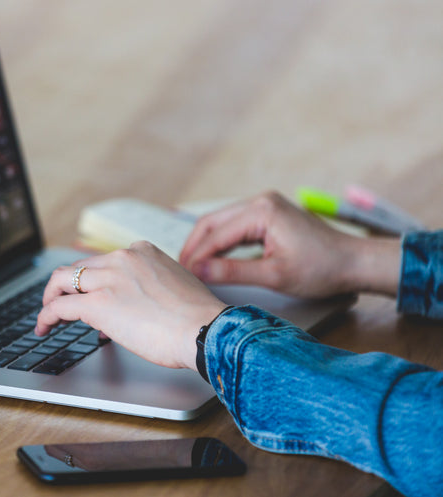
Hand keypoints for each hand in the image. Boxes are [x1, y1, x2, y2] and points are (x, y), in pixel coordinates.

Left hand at [35, 241, 225, 369]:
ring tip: (47, 314)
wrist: (204, 330)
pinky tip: (44, 327)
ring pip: (62, 280)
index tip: (93, 295)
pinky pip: (60, 306)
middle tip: (61, 302)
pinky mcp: (97, 303)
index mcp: (141, 251)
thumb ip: (148, 286)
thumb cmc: (197, 317)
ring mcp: (108, 278)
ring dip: (50, 297)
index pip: (104, 261)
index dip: (94, 281)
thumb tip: (133, 304)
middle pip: (79, 268)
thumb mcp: (173, 285)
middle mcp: (122, 258)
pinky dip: (46, 315)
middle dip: (67, 286)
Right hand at [179, 191, 400, 297]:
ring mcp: (265, 205)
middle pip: (212, 222)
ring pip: (222, 223)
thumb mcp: (274, 275)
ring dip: (205, 244)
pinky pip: (235, 226)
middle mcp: (260, 201)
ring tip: (191, 266)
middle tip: (179, 270)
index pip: (216, 234)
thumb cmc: (321, 269)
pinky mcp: (269, 214)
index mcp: (261, 211)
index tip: (182, 275)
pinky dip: (220, 242)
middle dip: (194, 246)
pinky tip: (211, 257)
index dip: (196, 256)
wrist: (354, 262)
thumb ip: (232, 271)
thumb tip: (198, 270)